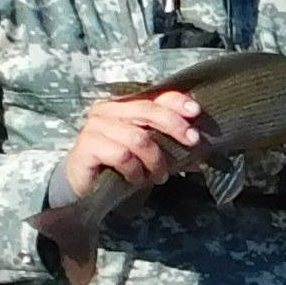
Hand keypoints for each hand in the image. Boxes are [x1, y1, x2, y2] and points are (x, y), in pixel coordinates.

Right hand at [65, 87, 207, 196]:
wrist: (84, 187)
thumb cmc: (118, 167)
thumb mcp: (147, 153)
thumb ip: (169, 145)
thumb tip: (201, 151)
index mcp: (124, 106)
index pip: (154, 97)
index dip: (176, 102)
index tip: (196, 112)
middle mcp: (108, 111)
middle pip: (147, 111)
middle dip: (174, 126)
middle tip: (192, 142)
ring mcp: (95, 127)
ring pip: (137, 137)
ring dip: (155, 160)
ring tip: (160, 176)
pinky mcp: (87, 146)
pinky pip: (121, 155)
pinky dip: (135, 170)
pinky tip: (136, 179)